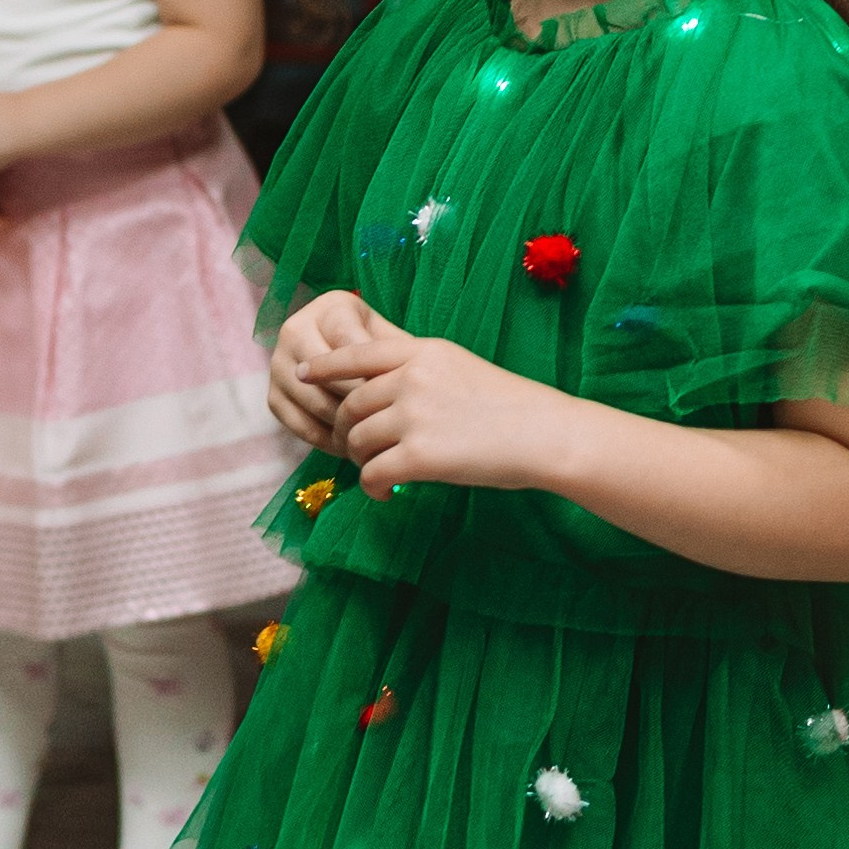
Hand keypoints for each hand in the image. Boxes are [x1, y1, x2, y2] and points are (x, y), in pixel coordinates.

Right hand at [267, 290, 383, 444]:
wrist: (344, 360)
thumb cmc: (377, 349)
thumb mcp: (389, 340)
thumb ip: (396, 354)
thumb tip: (407, 381)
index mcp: (329, 309)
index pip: (349, 345)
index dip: (371, 376)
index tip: (392, 397)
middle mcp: (294, 329)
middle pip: (327, 375)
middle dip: (357, 402)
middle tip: (383, 424)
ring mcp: (278, 364)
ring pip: (313, 402)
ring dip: (342, 424)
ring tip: (371, 437)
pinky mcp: (273, 396)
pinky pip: (299, 425)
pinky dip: (325, 440)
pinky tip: (349, 445)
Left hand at [328, 324, 555, 497]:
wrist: (545, 433)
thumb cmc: (511, 406)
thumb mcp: (460, 367)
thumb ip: (420, 372)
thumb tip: (385, 392)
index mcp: (422, 352)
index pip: (357, 353)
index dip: (325, 366)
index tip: (303, 375)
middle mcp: (411, 379)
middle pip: (351, 405)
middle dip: (347, 431)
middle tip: (358, 451)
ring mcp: (413, 416)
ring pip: (357, 441)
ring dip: (359, 461)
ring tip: (377, 473)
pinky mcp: (419, 456)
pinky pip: (372, 473)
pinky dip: (372, 488)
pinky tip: (386, 496)